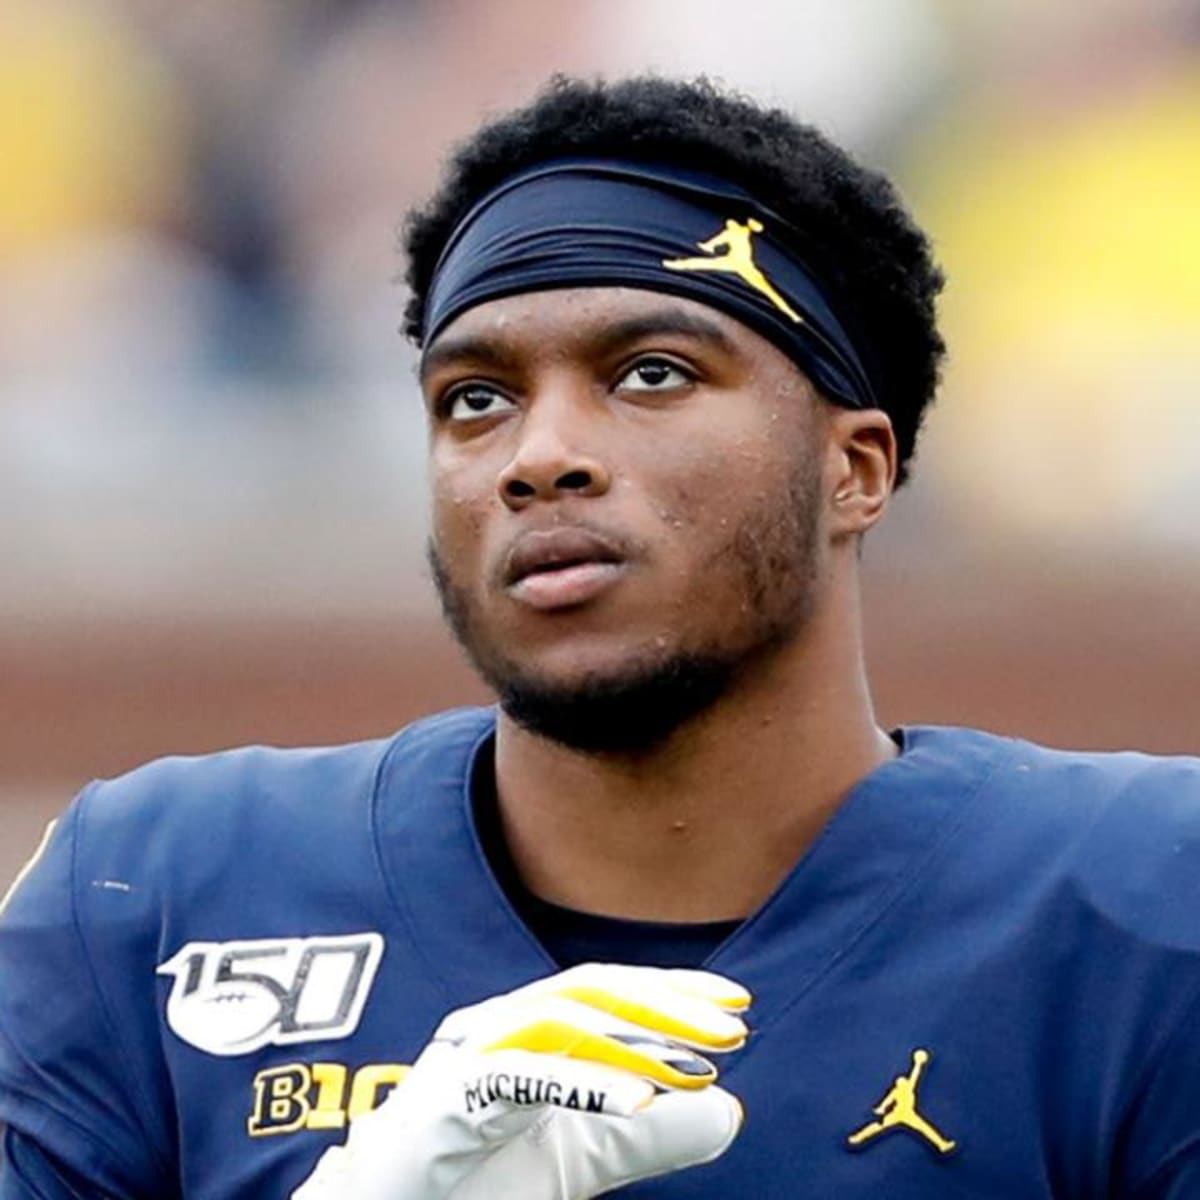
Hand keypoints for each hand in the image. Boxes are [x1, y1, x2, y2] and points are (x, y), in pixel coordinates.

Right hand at [291, 963, 749, 1199]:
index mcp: (525, 1031)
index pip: (606, 992)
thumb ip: (642, 1134)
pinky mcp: (442, 1102)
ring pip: (556, 1022)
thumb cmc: (471, 1182)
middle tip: (733, 1024)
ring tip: (696, 1064)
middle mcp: (495, 1028)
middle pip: (588, 991)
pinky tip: (637, 1102)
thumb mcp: (577, 1158)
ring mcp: (465, 1057)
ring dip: (632, 1039)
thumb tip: (728, 1110)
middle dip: (664, 1002)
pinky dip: (580, 1085)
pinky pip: (517, 1080)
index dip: (671, 990)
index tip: (736, 1004)